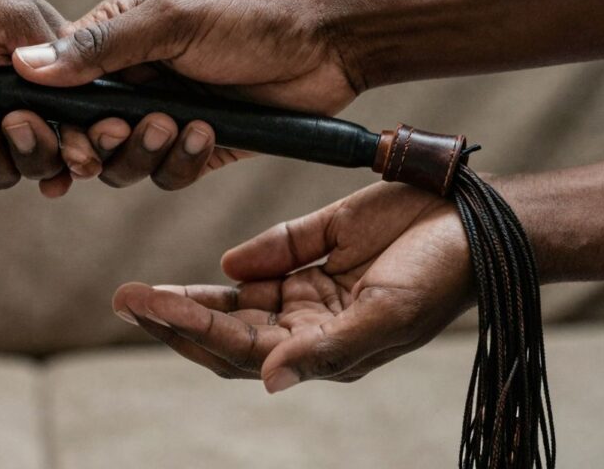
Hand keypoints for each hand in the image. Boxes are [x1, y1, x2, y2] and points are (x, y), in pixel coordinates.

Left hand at [0, 0, 215, 193]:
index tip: (78, 157)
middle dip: (26, 148)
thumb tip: (89, 106)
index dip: (80, 152)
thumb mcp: (19, 21)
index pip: (77, 134)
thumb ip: (60, 65)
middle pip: (36, 164)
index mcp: (47, 83)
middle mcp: (12, 108)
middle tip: (12, 118)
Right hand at [10, 0, 361, 186]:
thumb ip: (101, 46)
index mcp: (118, 38)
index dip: (56, 116)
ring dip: (144, 152)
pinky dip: (182, 162)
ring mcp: (168, 116)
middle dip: (101, 142)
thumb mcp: (172, 19)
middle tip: (122, 131)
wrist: (329, 42)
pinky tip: (207, 135)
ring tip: (176, 125)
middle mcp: (137, 81)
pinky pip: (170, 173)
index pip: (61, 85)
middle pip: (88, 133)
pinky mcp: (201, 146)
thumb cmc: (251, 13)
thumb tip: (25, 63)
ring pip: (126, 162)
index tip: (62, 133)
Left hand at [112, 181, 473, 392]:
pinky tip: (218, 271)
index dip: (193, 329)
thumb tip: (267, 381)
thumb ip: (326, 350)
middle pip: (226, 330)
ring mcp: (308, 286)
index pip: (241, 347)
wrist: (478, 222)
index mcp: (321, 349)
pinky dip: (241, 265)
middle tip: (125, 299)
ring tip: (138, 293)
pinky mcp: (314, 247)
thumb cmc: (440, 276)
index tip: (150, 306)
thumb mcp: (386, 318)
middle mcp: (307, 324)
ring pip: (234, 299)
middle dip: (173, 319)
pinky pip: (267, 257)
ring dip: (188, 297)